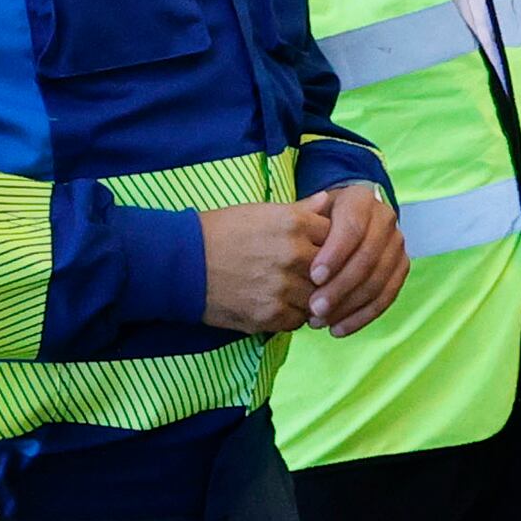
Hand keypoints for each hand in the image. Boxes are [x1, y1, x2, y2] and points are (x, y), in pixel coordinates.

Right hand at [197, 199, 327, 333]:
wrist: (183, 264)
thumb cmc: (220, 232)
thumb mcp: (260, 212)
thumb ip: (300, 210)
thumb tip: (328, 200)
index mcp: (293, 223)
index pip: (337, 236)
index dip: (330, 244)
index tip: (320, 249)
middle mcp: (293, 254)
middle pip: (333, 270)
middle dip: (325, 274)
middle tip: (311, 275)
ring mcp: (284, 287)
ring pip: (319, 298)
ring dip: (311, 298)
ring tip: (294, 291)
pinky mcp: (271, 314)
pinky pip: (299, 320)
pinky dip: (293, 315)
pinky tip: (279, 304)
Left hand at [301, 182, 405, 335]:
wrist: (340, 223)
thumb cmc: (315, 221)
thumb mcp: (306, 214)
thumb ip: (303, 219)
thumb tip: (304, 220)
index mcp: (361, 199)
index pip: (353, 227)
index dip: (335, 253)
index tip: (313, 277)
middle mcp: (384, 218)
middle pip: (367, 257)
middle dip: (340, 287)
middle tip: (314, 308)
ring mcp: (396, 244)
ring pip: (378, 281)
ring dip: (348, 307)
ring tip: (319, 321)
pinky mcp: (400, 268)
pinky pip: (386, 298)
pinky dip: (361, 317)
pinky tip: (337, 329)